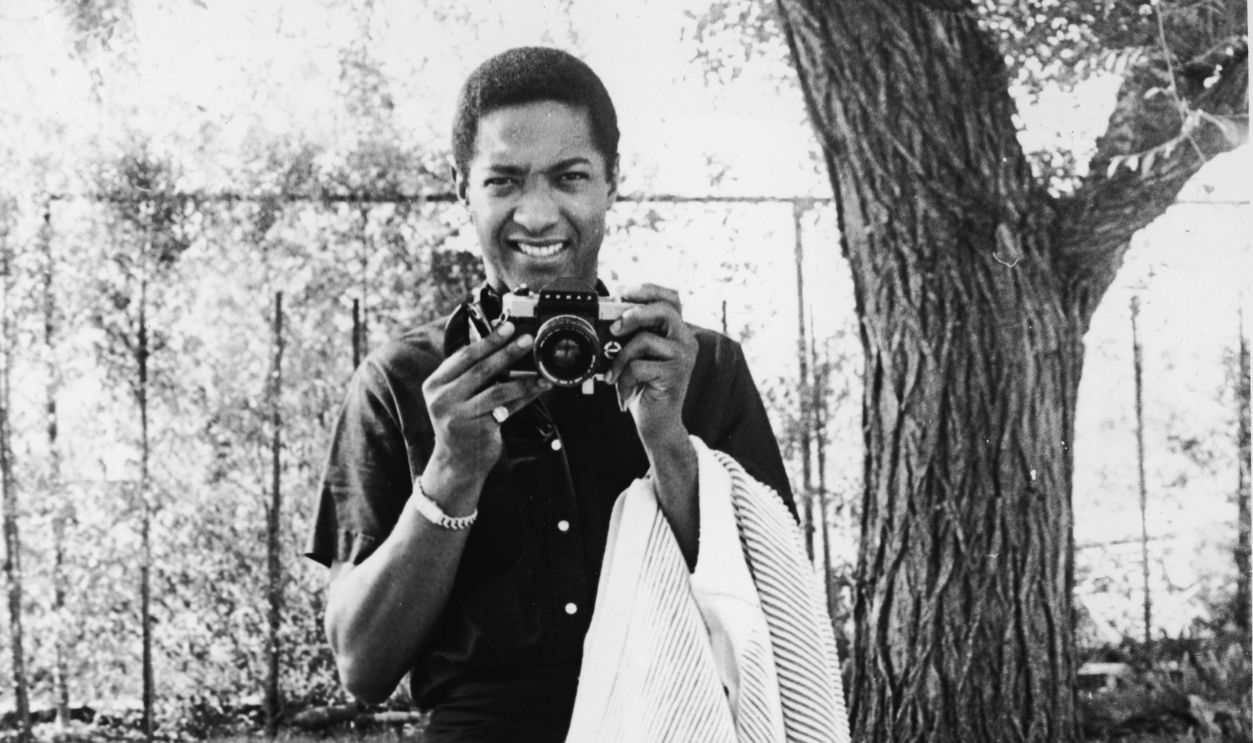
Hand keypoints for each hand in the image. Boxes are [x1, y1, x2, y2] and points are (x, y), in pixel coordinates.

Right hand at [421, 321, 549, 511]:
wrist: (455, 463)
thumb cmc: (459, 423)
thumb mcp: (454, 397)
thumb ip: (469, 374)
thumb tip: (501, 345)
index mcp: (434, 384)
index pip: (463, 356)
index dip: (488, 340)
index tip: (507, 327)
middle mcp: (442, 399)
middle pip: (481, 369)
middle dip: (507, 352)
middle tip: (527, 340)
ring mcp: (459, 416)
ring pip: (497, 390)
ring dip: (523, 378)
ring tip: (541, 370)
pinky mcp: (478, 431)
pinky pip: (508, 408)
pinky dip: (525, 397)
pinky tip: (539, 390)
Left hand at [606, 284, 697, 448]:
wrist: (657, 424)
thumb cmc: (643, 387)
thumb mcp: (636, 356)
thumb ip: (630, 336)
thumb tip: (607, 318)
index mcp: (677, 332)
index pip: (671, 297)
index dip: (647, 289)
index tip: (621, 292)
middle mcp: (686, 340)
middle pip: (664, 309)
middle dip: (634, 313)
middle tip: (614, 327)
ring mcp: (683, 358)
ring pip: (645, 339)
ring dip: (621, 357)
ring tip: (613, 373)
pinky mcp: (675, 375)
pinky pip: (639, 366)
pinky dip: (624, 377)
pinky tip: (624, 388)